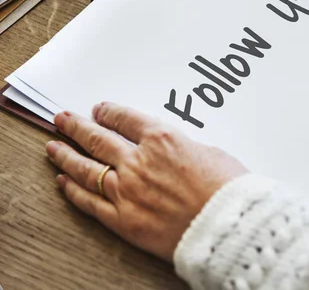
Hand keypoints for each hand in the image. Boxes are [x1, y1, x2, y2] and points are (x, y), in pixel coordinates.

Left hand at [46, 103, 247, 261]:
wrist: (227, 225)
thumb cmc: (227, 189)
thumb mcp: (210, 153)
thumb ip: (183, 148)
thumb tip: (173, 152)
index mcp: (162, 139)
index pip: (125, 119)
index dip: (109, 112)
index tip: (99, 110)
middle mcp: (138, 161)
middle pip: (98, 138)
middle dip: (77, 127)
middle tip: (62, 119)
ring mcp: (127, 190)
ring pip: (86, 168)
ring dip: (66, 155)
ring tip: (53, 147)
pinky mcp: (123, 219)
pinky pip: (90, 202)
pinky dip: (73, 191)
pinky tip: (63, 182)